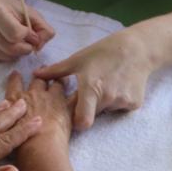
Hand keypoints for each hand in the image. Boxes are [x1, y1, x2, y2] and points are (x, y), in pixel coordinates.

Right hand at [0, 0, 54, 60]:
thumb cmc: (13, 9)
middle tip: (29, 41)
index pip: (15, 34)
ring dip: (18, 53)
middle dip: (25, 47)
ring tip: (20, 42)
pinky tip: (10, 45)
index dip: (28, 36)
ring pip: (5, 56)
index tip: (30, 31)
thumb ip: (43, 28)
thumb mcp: (31, 13)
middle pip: (10, 49)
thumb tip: (39, 46)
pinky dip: (9, 56)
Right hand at [0, 71, 73, 147]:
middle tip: (43, 70)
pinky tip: (82, 92)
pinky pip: (75, 96)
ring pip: (57, 84)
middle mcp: (34, 95)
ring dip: (59, 81)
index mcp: (16, 99)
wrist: (39, 151)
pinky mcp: (67, 108)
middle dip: (40, 75)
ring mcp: (52, 100)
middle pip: (37, 80)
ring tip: (62, 78)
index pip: (15, 84)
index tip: (16, 73)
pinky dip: (79, 94)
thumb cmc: (15, 142)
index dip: (15, 78)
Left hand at [34, 29, 154, 129]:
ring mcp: (122, 101)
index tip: (75, 115)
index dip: (77, 122)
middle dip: (90, 107)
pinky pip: (121, 108)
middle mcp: (108, 98)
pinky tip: (120, 85)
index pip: (83, 122)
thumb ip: (56, 71)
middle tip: (93, 89)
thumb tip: (35, 75)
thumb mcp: (78, 60)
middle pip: (93, 114)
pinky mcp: (134, 103)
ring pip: (107, 110)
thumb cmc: (103, 52)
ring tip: (108, 83)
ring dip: (105, 102)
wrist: (136, 48)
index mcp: (91, 88)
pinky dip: (119, 100)